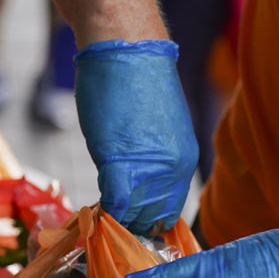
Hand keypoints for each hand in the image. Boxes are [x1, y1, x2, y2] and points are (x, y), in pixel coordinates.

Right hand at [74, 40, 197, 235]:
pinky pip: (115, 205)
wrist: (127, 52)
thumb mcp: (156, 132)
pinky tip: (93, 208)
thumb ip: (148, 164)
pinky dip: (102, 212)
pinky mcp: (123, 167)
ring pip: (132, 217)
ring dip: (114, 219)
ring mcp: (151, 171)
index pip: (167, 213)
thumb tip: (131, 190)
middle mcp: (174, 171)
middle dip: (128, 224)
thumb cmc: (137, 84)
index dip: (145, 222)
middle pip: (150, 219)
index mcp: (184, 162)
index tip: (127, 223)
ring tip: (100, 215)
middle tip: (109, 222)